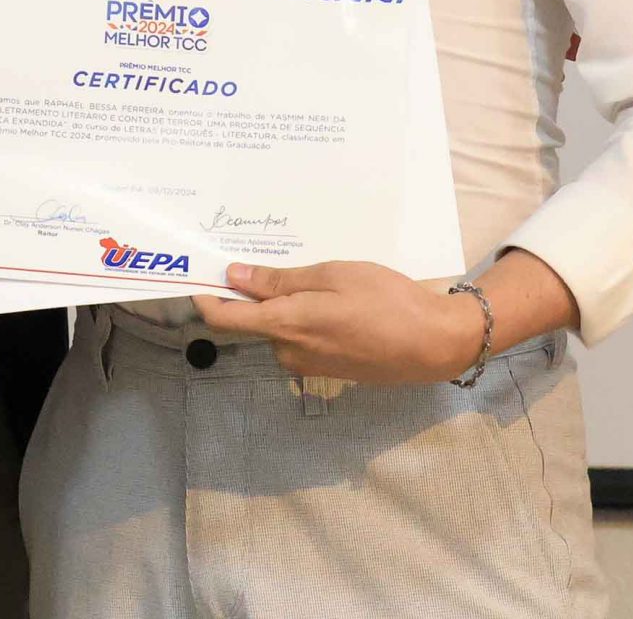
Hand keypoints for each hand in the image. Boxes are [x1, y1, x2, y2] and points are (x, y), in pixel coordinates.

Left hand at [193, 261, 486, 386]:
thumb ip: (279, 281)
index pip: (224, 319)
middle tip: (275, 261)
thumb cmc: (385, 300)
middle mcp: (290, 352)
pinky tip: (336, 304)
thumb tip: (234, 278)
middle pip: (255, 322)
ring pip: (281, 330)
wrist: (434, 343)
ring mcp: (310, 366)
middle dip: (256, 296)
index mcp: (285, 326)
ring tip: (320, 281)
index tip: (198, 277)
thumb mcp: (331, 276)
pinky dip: (308, 321)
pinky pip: (303, 341)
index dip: (206, 298)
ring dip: (288, 307)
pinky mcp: (329, 371)